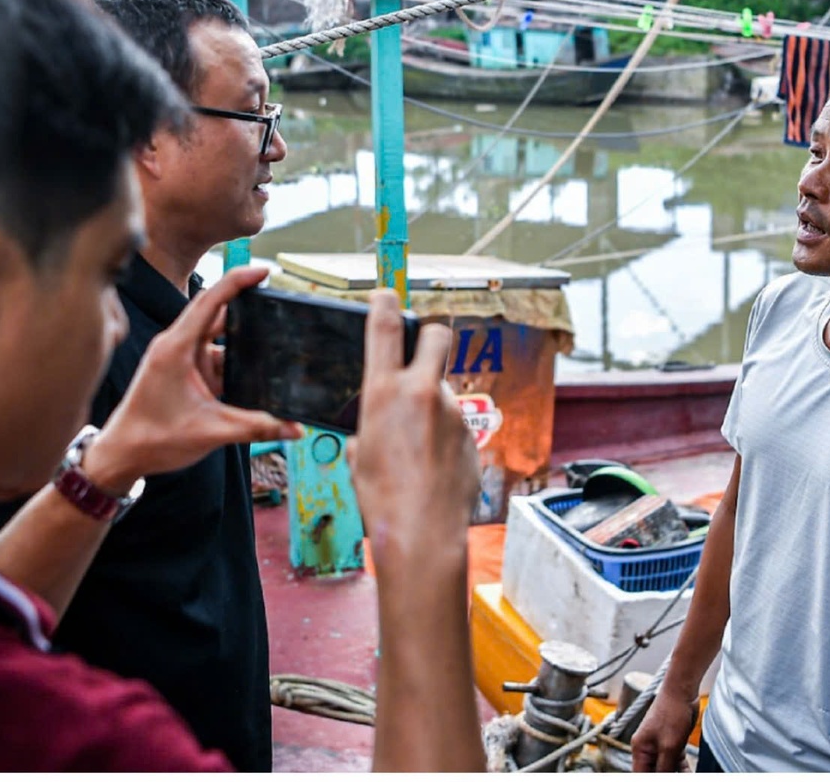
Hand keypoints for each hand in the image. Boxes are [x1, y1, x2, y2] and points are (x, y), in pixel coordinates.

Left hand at [84, 264, 294, 492]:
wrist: (121, 456)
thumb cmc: (153, 438)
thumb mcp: (211, 432)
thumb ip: (255, 427)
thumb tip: (294, 428)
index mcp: (176, 347)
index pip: (211, 299)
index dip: (238, 280)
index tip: (263, 271)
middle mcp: (176, 345)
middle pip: (217, 314)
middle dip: (246, 310)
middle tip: (275, 308)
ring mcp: (178, 357)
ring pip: (216, 337)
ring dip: (238, 343)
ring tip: (267, 348)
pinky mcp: (181, 371)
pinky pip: (211, 355)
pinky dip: (230, 361)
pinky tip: (248, 373)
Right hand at [348, 292, 475, 577]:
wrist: (422, 533)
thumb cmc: (381, 500)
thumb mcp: (359, 456)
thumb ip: (370, 428)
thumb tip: (375, 430)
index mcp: (385, 392)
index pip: (384, 327)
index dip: (384, 303)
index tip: (385, 294)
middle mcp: (422, 391)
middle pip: (437, 334)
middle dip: (430, 336)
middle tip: (421, 350)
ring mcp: (451, 411)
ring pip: (444, 389)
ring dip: (433, 406)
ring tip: (419, 448)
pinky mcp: (470, 433)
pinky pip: (454, 424)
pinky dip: (444, 436)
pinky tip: (434, 466)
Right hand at [630, 685, 700, 772]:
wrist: (683, 690)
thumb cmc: (672, 713)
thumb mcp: (669, 747)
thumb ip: (665, 769)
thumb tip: (663, 780)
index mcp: (640, 749)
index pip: (641, 775)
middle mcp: (648, 749)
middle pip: (654, 773)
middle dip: (666, 777)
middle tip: (678, 779)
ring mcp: (660, 746)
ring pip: (666, 770)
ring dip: (676, 775)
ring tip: (686, 776)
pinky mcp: (672, 743)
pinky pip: (675, 763)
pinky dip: (682, 770)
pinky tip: (689, 774)